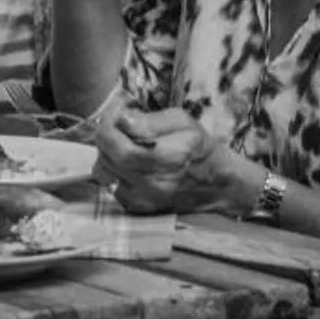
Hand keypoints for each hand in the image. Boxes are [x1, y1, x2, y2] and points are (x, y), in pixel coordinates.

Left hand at [94, 105, 258, 215]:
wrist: (216, 184)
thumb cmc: (199, 147)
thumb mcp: (183, 122)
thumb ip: (151, 121)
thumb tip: (123, 120)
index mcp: (170, 156)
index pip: (119, 141)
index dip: (111, 122)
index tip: (118, 111)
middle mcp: (155, 181)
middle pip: (107, 155)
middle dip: (106, 134)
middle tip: (118, 125)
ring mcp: (145, 198)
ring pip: (103, 170)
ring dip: (106, 152)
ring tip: (124, 143)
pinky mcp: (138, 207)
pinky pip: (109, 184)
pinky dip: (113, 170)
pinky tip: (129, 163)